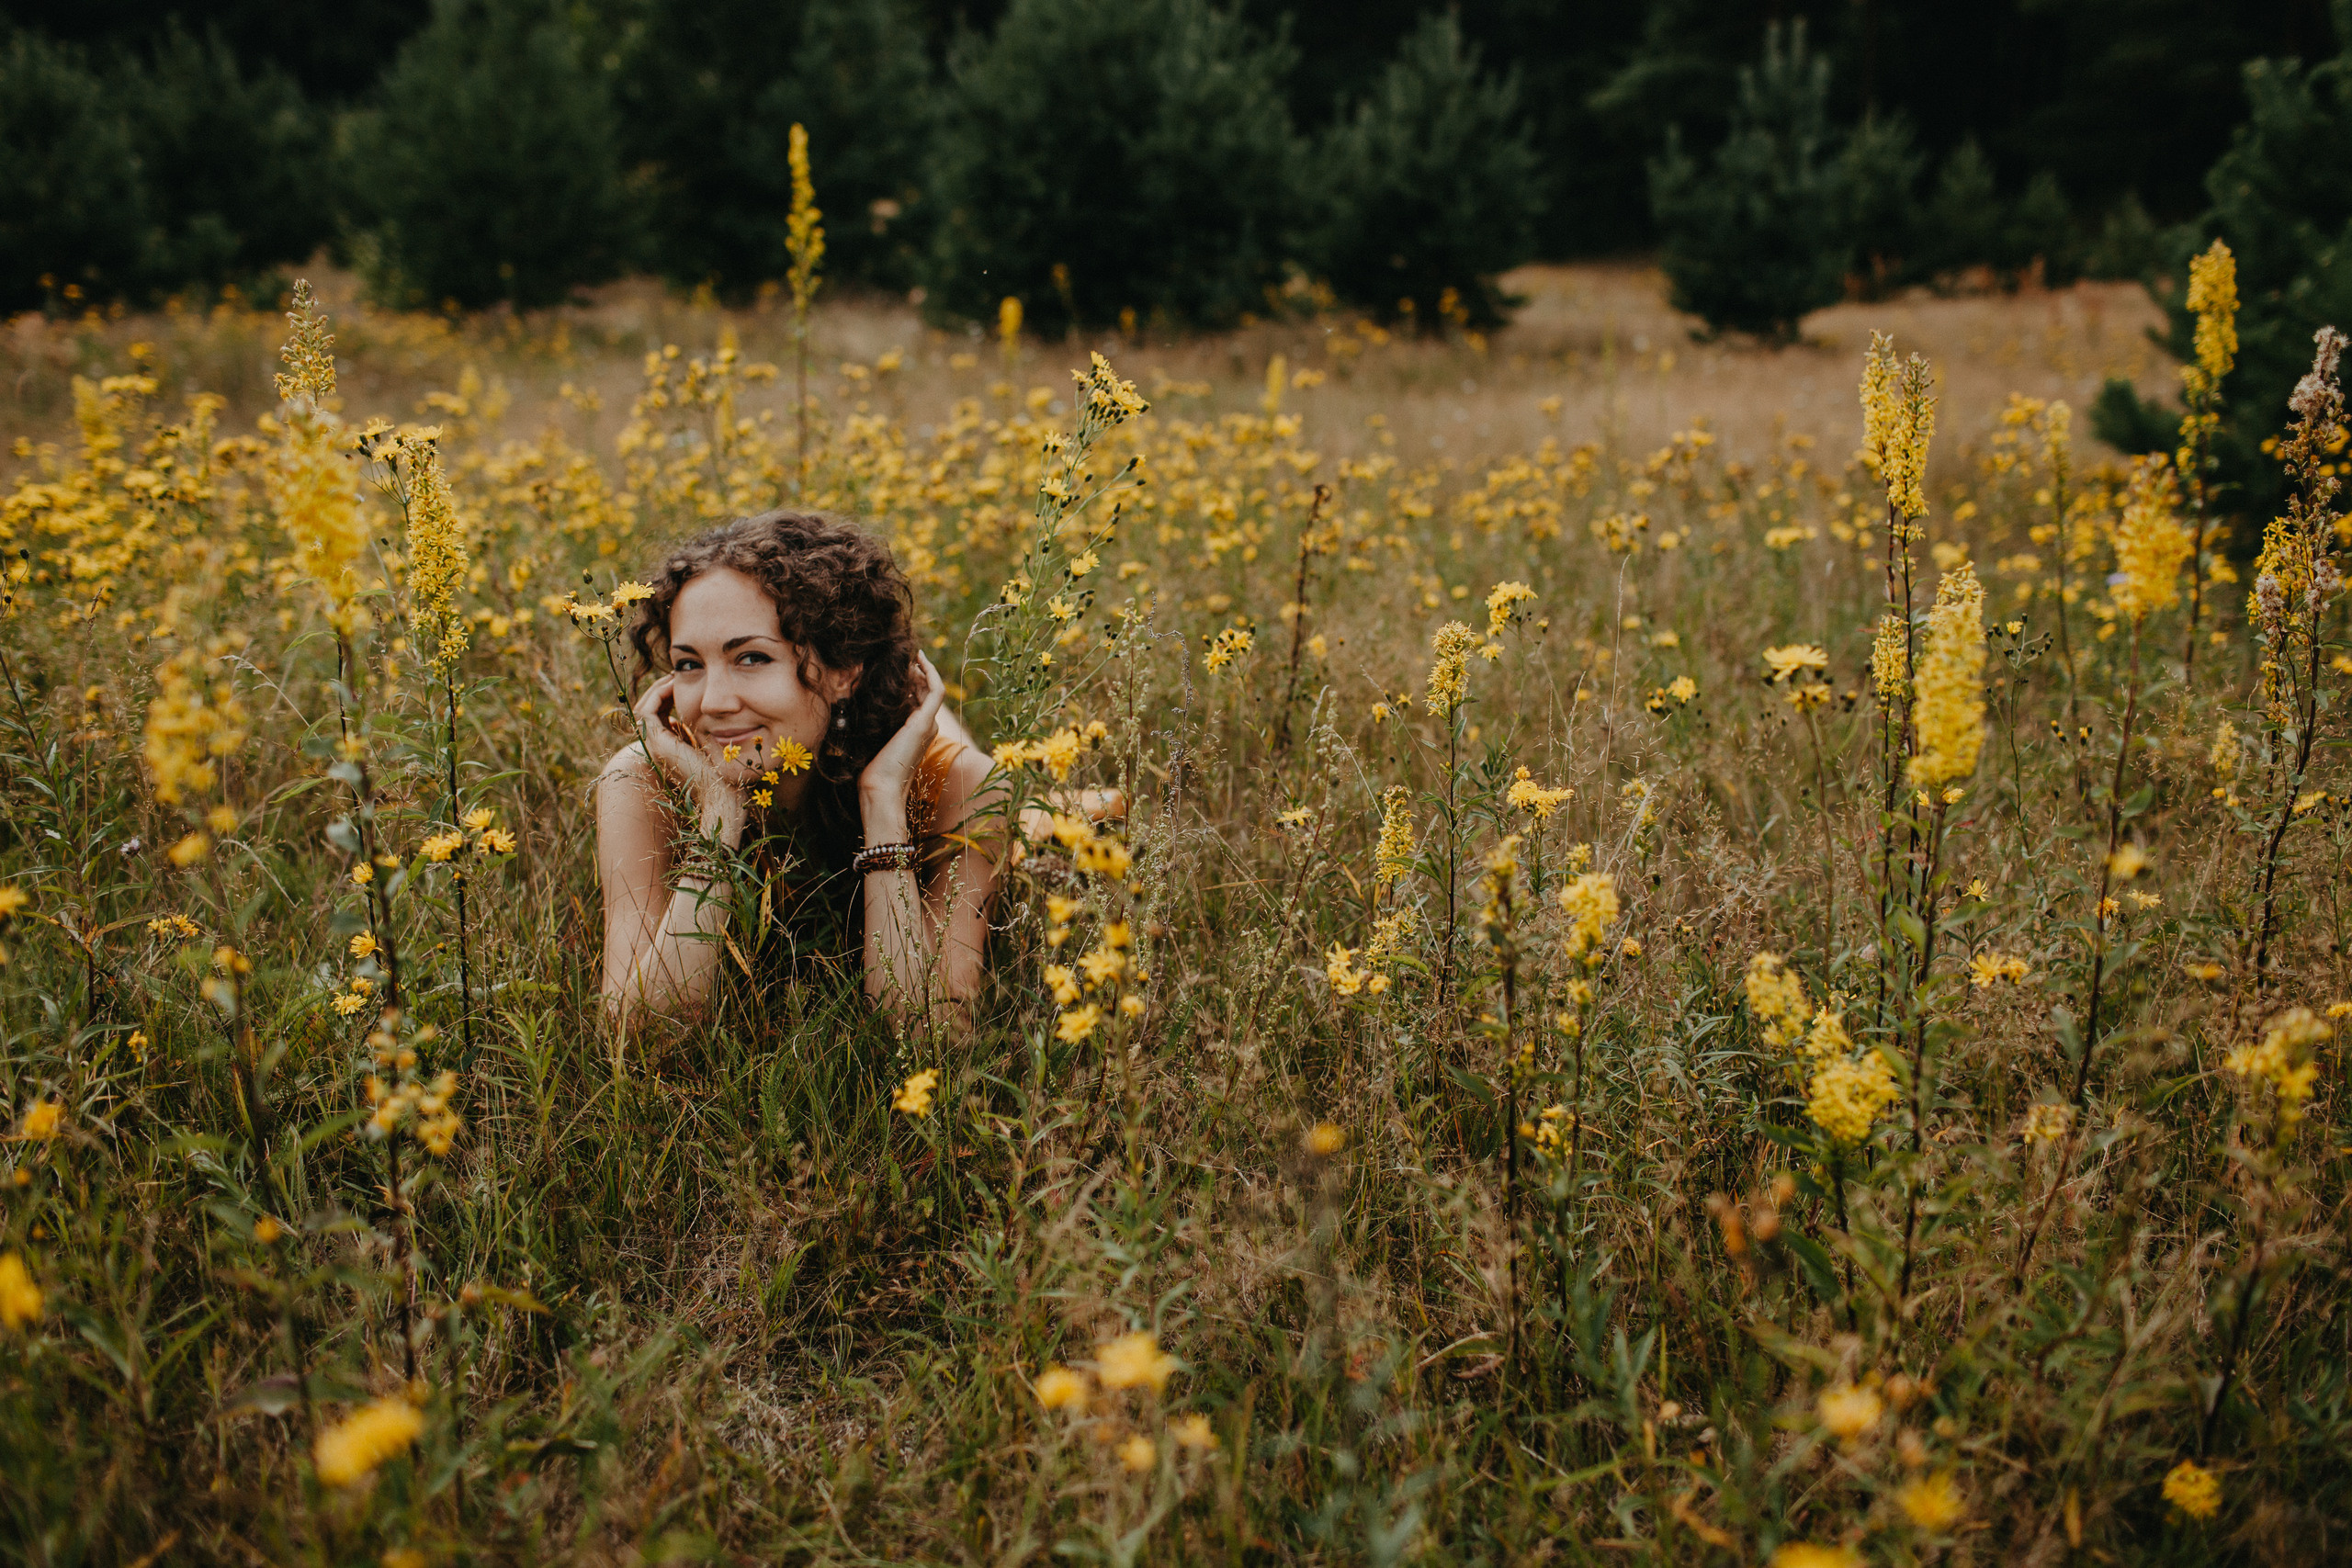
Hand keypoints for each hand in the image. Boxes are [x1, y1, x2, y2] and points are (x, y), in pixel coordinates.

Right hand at [633, 675, 743, 845]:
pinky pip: (648, 710)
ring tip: (675, 675)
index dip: (670, 694)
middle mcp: (658, 747)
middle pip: (649, 709)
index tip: (686, 680)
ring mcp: (655, 746)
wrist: (724, 794)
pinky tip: (675, 683)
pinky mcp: (658, 743)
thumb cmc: (729, 772)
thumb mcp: (717, 742)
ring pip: (645, 707)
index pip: (661, 713)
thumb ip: (710, 729)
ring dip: (658, 688)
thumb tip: (718, 711)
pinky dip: (658, 694)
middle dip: (661, 688)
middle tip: (677, 673)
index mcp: (671, 747)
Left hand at [858, 652, 946, 833]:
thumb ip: (874, 723)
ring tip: (910, 657)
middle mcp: (928, 727)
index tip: (900, 668)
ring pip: (932, 688)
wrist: (880, 788)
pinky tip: (919, 660)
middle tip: (903, 658)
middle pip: (926, 691)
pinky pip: (936, 690)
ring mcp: (929, 724)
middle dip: (916, 673)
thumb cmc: (871, 771)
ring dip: (922, 670)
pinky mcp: (926, 722)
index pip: (919, 699)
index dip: (912, 682)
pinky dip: (931, 673)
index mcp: (917, 733)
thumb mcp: (872, 741)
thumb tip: (860, 704)